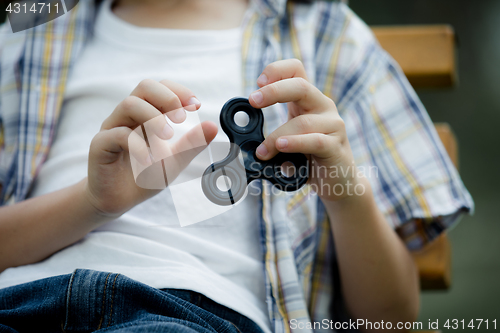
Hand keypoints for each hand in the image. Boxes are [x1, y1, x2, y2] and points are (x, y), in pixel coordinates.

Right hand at [85, 79, 217, 216]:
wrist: (120, 201)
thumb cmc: (144, 177)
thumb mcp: (175, 160)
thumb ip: (192, 144)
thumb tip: (213, 126)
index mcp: (146, 114)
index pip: (160, 88)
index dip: (178, 91)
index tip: (196, 105)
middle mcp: (128, 116)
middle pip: (144, 86)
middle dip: (167, 98)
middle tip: (182, 119)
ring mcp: (112, 128)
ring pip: (129, 104)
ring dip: (153, 118)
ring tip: (168, 137)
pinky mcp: (100, 145)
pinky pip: (118, 134)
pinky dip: (138, 145)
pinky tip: (148, 160)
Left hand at [249, 59, 359, 201]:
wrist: (338, 180)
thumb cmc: (309, 157)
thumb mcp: (288, 137)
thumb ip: (271, 132)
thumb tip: (242, 136)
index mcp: (308, 99)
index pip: (296, 69)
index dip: (276, 70)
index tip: (258, 83)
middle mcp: (323, 106)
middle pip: (301, 86)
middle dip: (274, 91)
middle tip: (253, 101)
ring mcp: (333, 125)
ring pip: (303, 122)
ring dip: (276, 136)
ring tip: (262, 151)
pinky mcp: (337, 146)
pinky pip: (316, 141)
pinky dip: (296, 143)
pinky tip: (282, 148)